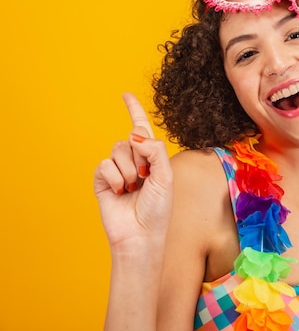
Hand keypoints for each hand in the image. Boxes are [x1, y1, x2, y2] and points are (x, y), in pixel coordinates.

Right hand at [93, 93, 173, 249]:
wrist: (141, 235)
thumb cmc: (158, 209)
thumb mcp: (166, 176)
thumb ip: (155, 150)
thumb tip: (133, 134)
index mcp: (152, 159)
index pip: (142, 129)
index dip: (134, 111)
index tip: (125, 95)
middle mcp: (134, 162)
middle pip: (130, 138)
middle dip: (140, 156)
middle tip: (145, 178)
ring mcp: (117, 171)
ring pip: (117, 149)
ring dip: (129, 169)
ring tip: (133, 188)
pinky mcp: (101, 181)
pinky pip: (104, 164)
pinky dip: (114, 177)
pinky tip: (120, 192)